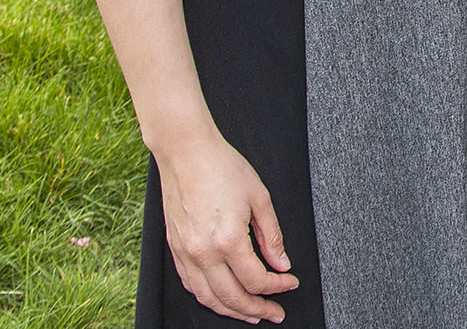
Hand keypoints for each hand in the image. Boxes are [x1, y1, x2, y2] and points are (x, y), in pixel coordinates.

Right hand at [157, 132, 298, 322]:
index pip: (256, 280)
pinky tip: (222, 297)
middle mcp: (204, 253)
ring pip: (209, 298)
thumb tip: (281, 263)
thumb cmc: (223, 168)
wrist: (186, 154)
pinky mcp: (175, 250)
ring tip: (251, 313)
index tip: (290, 283)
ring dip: (232, 310)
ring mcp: (186, 254)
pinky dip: (209, 297)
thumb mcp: (259, 197)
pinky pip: (191, 285)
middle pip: (232, 297)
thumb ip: (272, 235)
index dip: (277, 286)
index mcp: (228, 240)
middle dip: (257, 309)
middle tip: (275, 313)